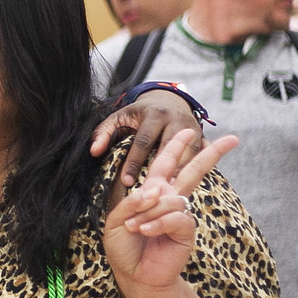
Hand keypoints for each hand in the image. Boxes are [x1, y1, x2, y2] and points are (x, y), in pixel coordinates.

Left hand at [90, 89, 213, 185]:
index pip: (143, 141)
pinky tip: (188, 189)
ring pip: (189, 154)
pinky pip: (203, 156)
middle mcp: (175, 120)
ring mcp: (194, 128)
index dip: (134, 162)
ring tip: (169, 196)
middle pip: (169, 149)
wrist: (168, 100)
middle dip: (161, 172)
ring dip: (181, 175)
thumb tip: (94, 151)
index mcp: (154, 114)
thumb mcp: (119, 117)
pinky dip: (198, 171)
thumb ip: (103, 132)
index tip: (127, 183)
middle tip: (151, 195)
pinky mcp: (204, 137)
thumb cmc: (139, 115)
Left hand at [102, 128, 240, 293]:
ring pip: (172, 198)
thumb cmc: (125, 246)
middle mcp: (170, 199)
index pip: (166, 163)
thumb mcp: (117, 220)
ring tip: (135, 227)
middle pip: (193, 170)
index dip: (177, 146)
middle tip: (234, 138)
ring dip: (150, 212)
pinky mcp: (186, 231)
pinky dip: (156, 223)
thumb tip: (158, 192)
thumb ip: (133, 202)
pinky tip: (145, 231)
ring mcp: (180, 214)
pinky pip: (175, 217)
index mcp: (153, 191)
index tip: (190, 130)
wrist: (134, 275)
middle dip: (212, 154)